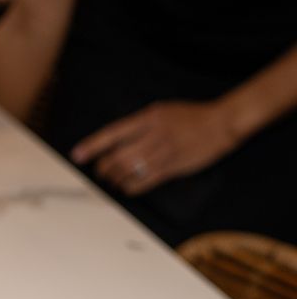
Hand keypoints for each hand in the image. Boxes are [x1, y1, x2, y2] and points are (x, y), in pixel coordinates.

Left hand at [71, 100, 243, 196]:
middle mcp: (154, 135)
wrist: (222, 123)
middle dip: (103, 169)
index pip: (113, 133)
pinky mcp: (172, 167)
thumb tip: (114, 140)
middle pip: (117, 157)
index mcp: (148, 118)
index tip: (77, 155)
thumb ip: (139, 124)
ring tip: (112, 181)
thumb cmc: (190, 116)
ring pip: (128, 172)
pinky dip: (130, 187)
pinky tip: (126, 187)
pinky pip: (143, 182)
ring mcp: (163, 152)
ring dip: (115, 180)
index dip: (92, 146)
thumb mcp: (161, 111)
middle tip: (100, 173)